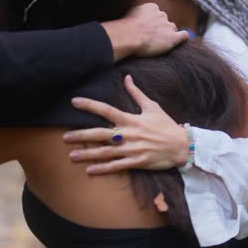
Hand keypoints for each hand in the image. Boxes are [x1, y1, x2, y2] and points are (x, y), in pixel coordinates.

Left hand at [63, 75, 189, 174]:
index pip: (106, 110)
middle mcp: (128, 134)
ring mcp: (132, 149)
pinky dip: (103, 168)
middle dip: (82, 135)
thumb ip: (137, 93)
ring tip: (72, 156)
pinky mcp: (137, 162)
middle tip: (65, 137)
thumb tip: (127, 77)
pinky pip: (117, 166)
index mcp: (131, 119)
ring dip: (88, 154)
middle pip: (100, 134)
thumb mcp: (152, 107)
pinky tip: (89, 170)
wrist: (183, 146)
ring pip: (105, 152)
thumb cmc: (166, 125)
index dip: (89, 105)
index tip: (74, 102)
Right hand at [102, 3, 187, 60]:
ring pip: (171, 29)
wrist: (130, 36)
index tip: (146, 28)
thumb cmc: (125, 27)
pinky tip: (181, 40)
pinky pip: (183, 36)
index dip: (152, 22)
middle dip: (160, 28)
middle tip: (150, 37)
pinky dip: (182, 37)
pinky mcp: (172, 38)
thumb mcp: (129, 14)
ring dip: (167, 34)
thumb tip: (133, 16)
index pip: (156, 14)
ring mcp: (168, 26)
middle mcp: (162, 14)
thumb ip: (136, 13)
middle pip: (164, 21)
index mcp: (152, 7)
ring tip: (158, 43)